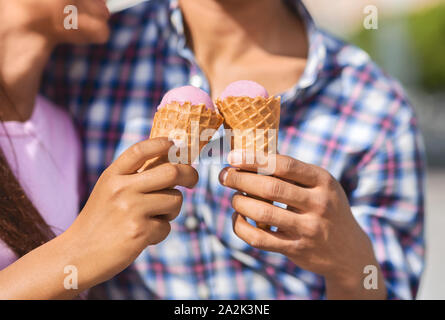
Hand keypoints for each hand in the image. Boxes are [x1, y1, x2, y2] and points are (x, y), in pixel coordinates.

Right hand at [64, 137, 197, 288]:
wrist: (77, 255)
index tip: (175, 144)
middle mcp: (121, 188)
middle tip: (192, 180)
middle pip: (170, 172)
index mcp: (112, 176)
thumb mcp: (108, 191)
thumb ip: (132, 178)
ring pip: (174, 200)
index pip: (140, 150)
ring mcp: (130, 209)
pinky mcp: (139, 231)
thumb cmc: (99, 222)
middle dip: (189, 175)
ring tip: (153, 218)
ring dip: (172, 210)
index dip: (161, 144)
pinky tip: (142, 237)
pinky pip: (167, 226)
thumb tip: (170, 163)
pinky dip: (160, 232)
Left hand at [219, 150, 385, 298]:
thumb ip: (294, 172)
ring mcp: (309, 229)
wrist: (349, 252)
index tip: (232, 156)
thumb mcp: (321, 185)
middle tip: (224, 175)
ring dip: (239, 202)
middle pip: (271, 187)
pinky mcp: (297, 250)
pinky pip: (260, 239)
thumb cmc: (327, 208)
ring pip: (263, 213)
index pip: (284, 164)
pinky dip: (241, 227)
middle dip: (240, 179)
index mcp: (323, 181)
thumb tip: (253, 154)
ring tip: (233, 197)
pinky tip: (238, 218)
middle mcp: (319, 204)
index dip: (254, 159)